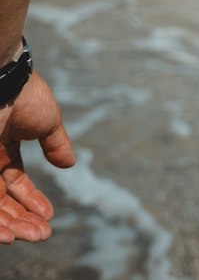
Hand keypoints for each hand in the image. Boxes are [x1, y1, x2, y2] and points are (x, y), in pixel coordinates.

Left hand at [0, 73, 74, 243]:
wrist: (5, 84)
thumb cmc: (26, 95)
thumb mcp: (47, 121)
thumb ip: (56, 143)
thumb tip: (70, 164)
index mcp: (4, 143)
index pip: (15, 180)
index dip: (31, 199)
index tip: (48, 215)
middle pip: (3, 199)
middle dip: (23, 219)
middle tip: (42, 235)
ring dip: (12, 226)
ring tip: (32, 237)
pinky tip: (10, 234)